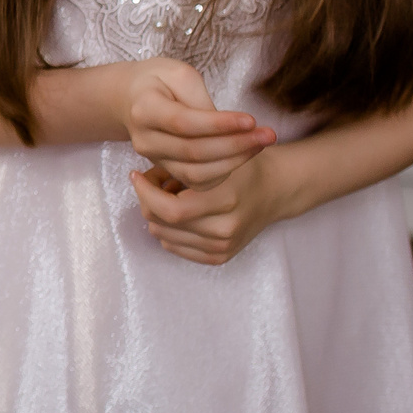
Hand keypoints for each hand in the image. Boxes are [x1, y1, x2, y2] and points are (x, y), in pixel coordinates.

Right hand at [119, 57, 273, 189]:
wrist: (131, 99)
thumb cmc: (160, 81)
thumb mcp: (180, 74)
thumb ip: (200, 99)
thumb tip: (227, 127)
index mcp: (144, 110)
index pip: (184, 123)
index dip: (220, 125)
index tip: (252, 120)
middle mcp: (145, 139)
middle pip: (193, 152)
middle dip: (236, 145)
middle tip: (269, 134)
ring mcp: (153, 159)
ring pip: (196, 173)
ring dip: (235, 161)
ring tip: (261, 144)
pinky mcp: (166, 169)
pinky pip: (198, 182)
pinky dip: (224, 172)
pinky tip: (244, 155)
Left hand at [131, 147, 297, 265]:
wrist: (275, 190)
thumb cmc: (242, 167)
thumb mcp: (215, 155)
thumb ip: (180, 165)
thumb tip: (142, 176)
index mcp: (226, 199)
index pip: (169, 208)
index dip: (145, 192)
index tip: (136, 175)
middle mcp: (225, 228)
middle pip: (163, 223)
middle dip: (146, 201)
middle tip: (147, 183)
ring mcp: (222, 246)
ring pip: (164, 236)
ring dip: (155, 215)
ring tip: (165, 195)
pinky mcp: (220, 257)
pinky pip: (175, 247)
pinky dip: (166, 230)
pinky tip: (175, 213)